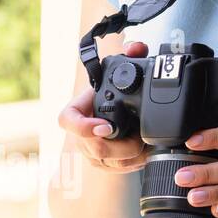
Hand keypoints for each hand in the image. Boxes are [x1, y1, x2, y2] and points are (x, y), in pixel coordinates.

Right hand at [59, 41, 153, 172]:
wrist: (112, 112)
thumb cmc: (113, 92)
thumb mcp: (120, 73)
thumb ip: (130, 55)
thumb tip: (137, 47)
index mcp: (78, 111)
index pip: (68, 121)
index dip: (84, 127)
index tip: (107, 127)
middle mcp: (81, 134)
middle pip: (97, 148)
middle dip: (124, 145)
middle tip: (143, 136)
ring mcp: (90, 152)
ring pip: (110, 162)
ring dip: (133, 154)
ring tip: (149, 142)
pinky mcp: (104, 164)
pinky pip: (119, 170)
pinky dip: (136, 162)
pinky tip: (148, 152)